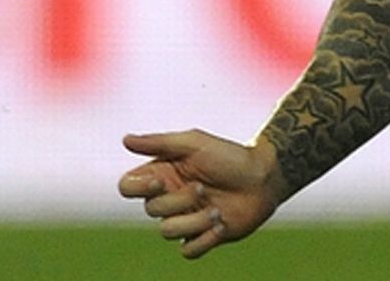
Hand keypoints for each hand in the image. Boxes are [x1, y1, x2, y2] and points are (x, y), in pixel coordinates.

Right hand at [118, 129, 283, 259]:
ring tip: (217, 210)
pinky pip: (187, 251)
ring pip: (167, 232)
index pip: (128, 187)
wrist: (264, 176)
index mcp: (162, 174)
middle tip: (202, 188)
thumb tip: (125, 140)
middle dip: (178, 201)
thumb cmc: (230, 156)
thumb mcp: (195, 143)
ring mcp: (185, 219)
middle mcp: (169, 198)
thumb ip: (160, 142)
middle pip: (151, 210)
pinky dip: (203, 240)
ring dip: (193, 221)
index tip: (159, 182)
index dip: (137, 188)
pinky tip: (222, 225)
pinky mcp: (202, 237)